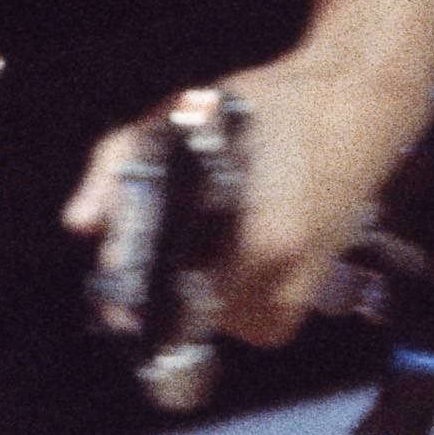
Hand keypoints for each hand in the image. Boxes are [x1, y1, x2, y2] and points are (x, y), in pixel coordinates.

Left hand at [55, 0, 433, 349]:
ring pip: (214, 324)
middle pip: (185, 317)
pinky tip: (224, 252)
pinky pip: (247, 321)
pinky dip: (224, 297)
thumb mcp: (177, 120)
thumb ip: (118, 169)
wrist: (355, 112)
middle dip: (155, 285)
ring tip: (197, 236)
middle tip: (151, 241)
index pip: (169, 300)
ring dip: (191, 292)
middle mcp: (283, 283)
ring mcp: (301, 299)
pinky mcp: (309, 301)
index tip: (111, 275)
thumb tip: (77, 224)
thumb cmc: (263, 110)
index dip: (131, 289)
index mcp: (258, 242)